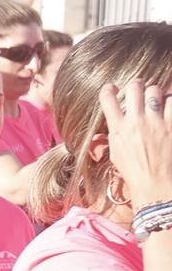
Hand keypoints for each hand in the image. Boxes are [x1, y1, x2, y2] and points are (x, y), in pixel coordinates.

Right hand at [101, 77, 171, 205]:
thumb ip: (112, 138)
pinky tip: (169, 108)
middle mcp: (136, 122)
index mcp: (118, 129)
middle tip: (140, 90)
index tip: (112, 88)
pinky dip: (171, 102)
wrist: (157, 184)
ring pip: (156, 91)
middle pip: (134, 88)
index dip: (108, 90)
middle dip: (137, 85)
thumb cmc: (135, 173)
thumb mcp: (115, 155)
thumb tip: (106, 130)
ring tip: (159, 100)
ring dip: (157, 93)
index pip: (106, 99)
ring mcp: (156, 122)